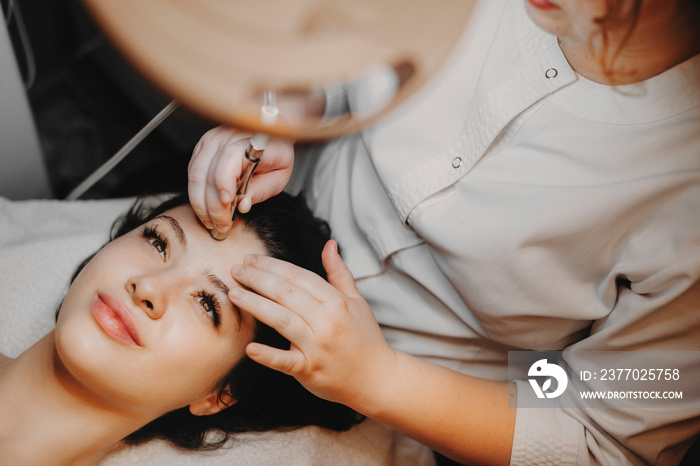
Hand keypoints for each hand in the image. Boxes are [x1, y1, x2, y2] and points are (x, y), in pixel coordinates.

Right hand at [188, 126, 293, 235]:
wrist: (269, 132)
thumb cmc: (276, 154)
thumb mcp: (279, 176)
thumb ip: (261, 190)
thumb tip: (242, 206)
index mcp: (250, 141)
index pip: (230, 158)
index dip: (224, 181)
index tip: (227, 203)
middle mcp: (226, 137)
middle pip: (207, 172)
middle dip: (211, 206)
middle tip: (221, 226)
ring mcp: (210, 141)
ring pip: (195, 175)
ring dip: (200, 204)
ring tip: (212, 222)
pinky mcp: (201, 148)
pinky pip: (192, 174)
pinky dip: (197, 195)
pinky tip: (207, 209)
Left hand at [228, 240, 397, 408]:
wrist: (377, 378)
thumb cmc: (364, 338)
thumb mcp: (356, 301)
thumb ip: (339, 273)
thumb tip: (329, 244)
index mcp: (337, 302)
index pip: (300, 277)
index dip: (274, 266)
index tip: (252, 259)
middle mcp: (327, 321)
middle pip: (286, 293)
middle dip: (258, 279)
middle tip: (236, 270)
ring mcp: (318, 346)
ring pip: (281, 320)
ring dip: (255, 304)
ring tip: (234, 293)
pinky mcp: (310, 370)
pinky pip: (286, 361)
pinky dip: (267, 356)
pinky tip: (249, 347)